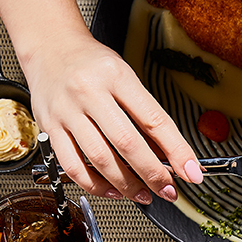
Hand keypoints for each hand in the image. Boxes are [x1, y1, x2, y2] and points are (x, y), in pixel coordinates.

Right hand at [19, 31, 202, 203]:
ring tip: (143, 195)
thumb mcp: (125, 78)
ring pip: (99, 159)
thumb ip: (145, 115)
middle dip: (153, 174)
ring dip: (126, 185)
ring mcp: (66, 110)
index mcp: (116, 76)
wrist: (49, 46)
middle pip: (127, 143)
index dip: (177, 151)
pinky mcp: (49, 127)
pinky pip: (72, 166)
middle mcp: (89, 91)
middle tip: (168, 190)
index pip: (154, 120)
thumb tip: (170, 156)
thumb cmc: (92, 64)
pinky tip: (111, 190)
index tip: (192, 172)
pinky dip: (95, 185)